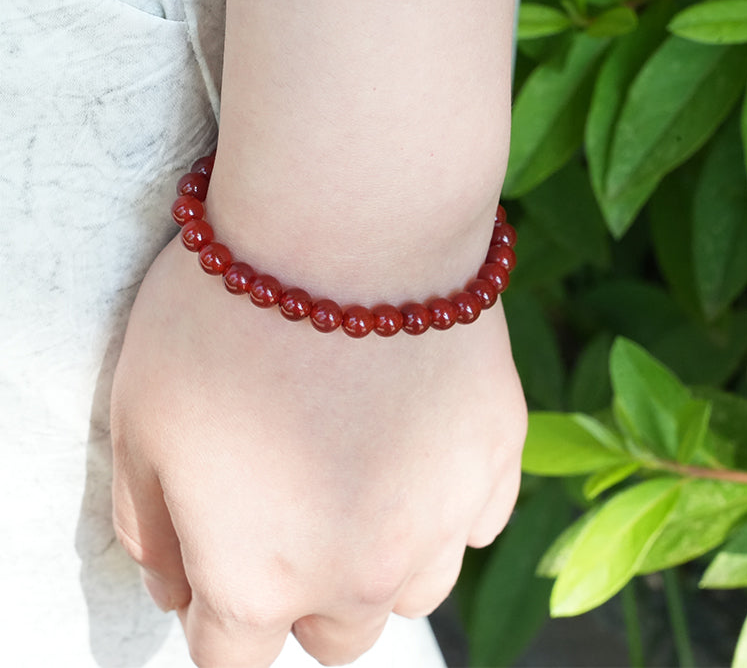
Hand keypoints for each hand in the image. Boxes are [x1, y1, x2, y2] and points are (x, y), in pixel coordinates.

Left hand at [111, 236, 525, 666]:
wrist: (348, 228)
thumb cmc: (227, 317)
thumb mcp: (140, 422)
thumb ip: (149, 527)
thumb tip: (173, 585)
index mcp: (262, 578)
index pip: (232, 657)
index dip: (214, 614)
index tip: (216, 564)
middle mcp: (363, 572)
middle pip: (334, 634)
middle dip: (303, 593)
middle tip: (289, 507)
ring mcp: (445, 517)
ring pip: (412, 589)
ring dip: (379, 558)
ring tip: (358, 471)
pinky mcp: (498, 454)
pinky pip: (475, 519)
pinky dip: (442, 503)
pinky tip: (415, 440)